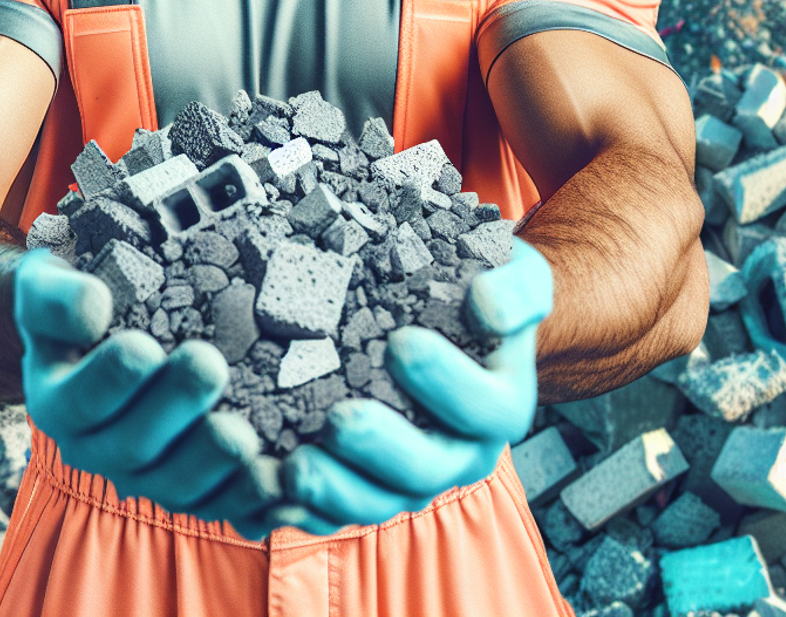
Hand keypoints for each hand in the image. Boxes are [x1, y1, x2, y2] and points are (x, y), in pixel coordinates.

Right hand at [14, 250, 279, 536]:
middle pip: (134, 447)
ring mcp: (147, 475)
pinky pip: (222, 507)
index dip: (110, 380)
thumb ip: (57, 297)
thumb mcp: (46, 286)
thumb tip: (93, 308)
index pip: (80, 401)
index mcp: (59, 403)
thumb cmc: (75, 302)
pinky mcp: (193, 490)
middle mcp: (99, 450)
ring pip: (178, 488)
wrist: (97, 337)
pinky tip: (282, 482)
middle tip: (208, 365)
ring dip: (213, 464)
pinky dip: (251, 501)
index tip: (142, 346)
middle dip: (174, 409)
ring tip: (244, 435)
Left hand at [270, 239, 552, 534]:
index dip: (446, 382)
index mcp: (499, 404)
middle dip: (381, 448)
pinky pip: (336, 510)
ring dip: (336, 488)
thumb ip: (516, 289)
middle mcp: (460, 450)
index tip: (401, 342)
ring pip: (378, 500)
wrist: (456, 316)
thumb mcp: (516, 275)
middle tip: (338, 419)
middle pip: (426, 469)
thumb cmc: (481, 289)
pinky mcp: (367, 484)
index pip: (483, 408)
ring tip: (294, 466)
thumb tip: (487, 306)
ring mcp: (412, 476)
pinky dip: (304, 507)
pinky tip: (270, 483)